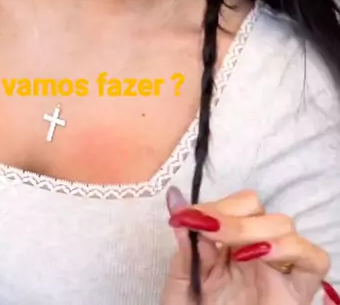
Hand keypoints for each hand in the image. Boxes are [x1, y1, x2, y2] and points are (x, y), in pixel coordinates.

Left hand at [160, 188, 337, 304]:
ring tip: (233, 250)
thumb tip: (175, 199)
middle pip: (258, 208)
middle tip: (210, 231)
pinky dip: (292, 248)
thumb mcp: (183, 282)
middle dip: (232, 216)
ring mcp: (279, 268)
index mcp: (228, 244)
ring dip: (255, 229)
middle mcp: (255, 250)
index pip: (234, 204)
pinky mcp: (298, 290)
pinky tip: (262, 255)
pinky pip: (314, 259)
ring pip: (284, 224)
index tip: (190, 217)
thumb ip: (185, 245)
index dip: (215, 205)